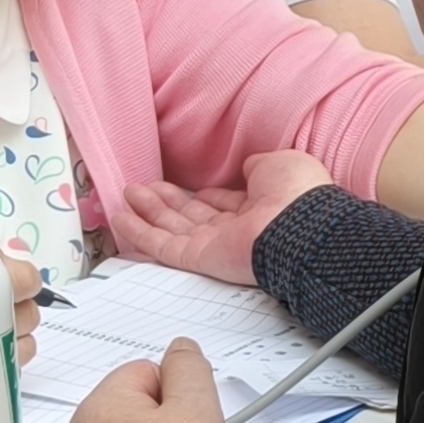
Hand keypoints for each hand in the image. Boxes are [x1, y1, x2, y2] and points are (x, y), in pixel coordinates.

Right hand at [119, 150, 337, 286]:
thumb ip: (257, 166)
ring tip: (127, 194)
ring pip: (173, 229)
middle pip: (192, 216)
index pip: (222, 205)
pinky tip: (122, 219)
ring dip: (147, 212)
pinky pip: (164, 247)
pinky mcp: (200, 258)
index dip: (201, 195)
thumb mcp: (280, 164)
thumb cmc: (298, 195)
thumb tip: (248, 166)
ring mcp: (217, 245)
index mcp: (259, 208)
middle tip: (142, 188)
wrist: (300, 227)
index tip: (180, 187)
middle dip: (166, 201)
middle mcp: (237, 229)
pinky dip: (140, 234)